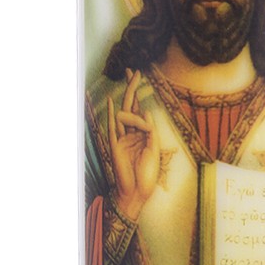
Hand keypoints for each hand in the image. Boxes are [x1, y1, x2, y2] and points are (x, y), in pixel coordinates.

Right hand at [107, 69, 159, 220]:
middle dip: (132, 88)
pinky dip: (111, 113)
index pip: (141, 111)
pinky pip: (112, 126)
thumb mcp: (154, 150)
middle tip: (134, 71)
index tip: (140, 80)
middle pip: (131, 106)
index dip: (140, 96)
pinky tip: (111, 101)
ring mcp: (122, 138)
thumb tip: (146, 111)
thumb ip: (150, 131)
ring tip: (131, 77)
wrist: (137, 192)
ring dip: (128, 95)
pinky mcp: (115, 145)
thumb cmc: (148, 175)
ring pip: (124, 113)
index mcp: (143, 135)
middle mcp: (132, 134)